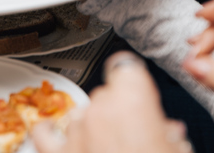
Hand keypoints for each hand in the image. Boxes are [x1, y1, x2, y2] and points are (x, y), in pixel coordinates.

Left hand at [32, 52, 188, 152]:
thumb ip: (170, 138)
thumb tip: (169, 132)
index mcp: (131, 102)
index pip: (126, 68)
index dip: (132, 81)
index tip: (140, 92)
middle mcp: (97, 113)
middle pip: (105, 95)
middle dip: (118, 113)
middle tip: (136, 139)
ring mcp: (72, 135)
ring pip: (78, 115)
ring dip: (89, 128)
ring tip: (107, 150)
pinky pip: (43, 133)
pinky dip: (50, 134)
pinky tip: (57, 138)